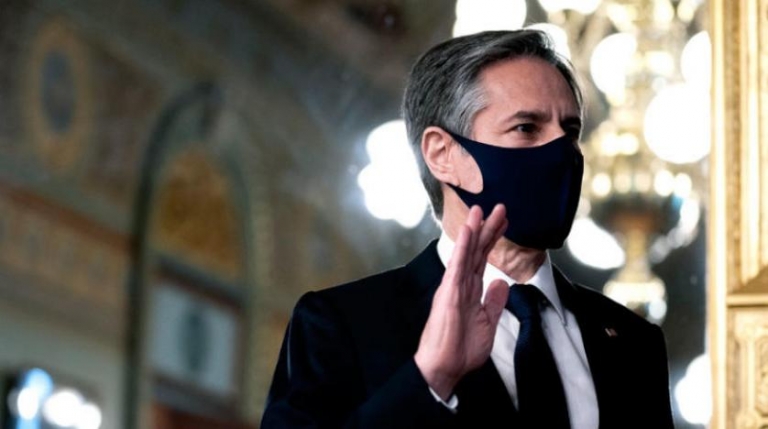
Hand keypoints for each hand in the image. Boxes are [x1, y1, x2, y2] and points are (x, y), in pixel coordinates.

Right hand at [414, 204, 509, 399]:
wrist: (445, 367)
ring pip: (465, 253)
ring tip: (479, 210)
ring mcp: (453, 286)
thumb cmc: (461, 349)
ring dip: (473, 230)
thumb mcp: (487, 323)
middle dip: (488, 229)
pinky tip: (467, 232)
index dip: (493, 240)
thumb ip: (494, 302)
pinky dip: (462, 248)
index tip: (504, 223)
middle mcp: (461, 284)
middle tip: (500, 208)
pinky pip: (457, 266)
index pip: (483, 259)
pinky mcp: (449, 292)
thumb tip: (502, 282)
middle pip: (476, 251)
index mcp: (470, 290)